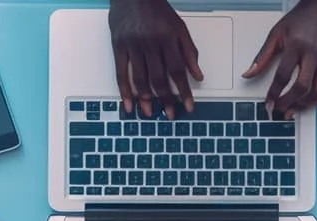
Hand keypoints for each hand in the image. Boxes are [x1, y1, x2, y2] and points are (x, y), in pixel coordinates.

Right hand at [108, 0, 202, 117]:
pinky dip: (125, 90)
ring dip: (146, 98)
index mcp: (168, 38)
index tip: (188, 106)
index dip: (184, 90)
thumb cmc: (157, 9)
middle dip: (166, 99)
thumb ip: (189, 52)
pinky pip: (121, 73)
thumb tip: (198, 75)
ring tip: (150, 112)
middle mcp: (150, 43)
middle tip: (170, 114)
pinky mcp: (118, 46)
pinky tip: (129, 103)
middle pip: (159, 78)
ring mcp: (132, 45)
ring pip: (140, 78)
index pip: (178, 70)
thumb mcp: (180, 27)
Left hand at [242, 0, 316, 118]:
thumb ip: (262, 56)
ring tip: (294, 108)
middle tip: (280, 109)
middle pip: (302, 87)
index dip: (274, 93)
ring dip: (305, 105)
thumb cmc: (299, 20)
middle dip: (289, 102)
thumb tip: (248, 74)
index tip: (269, 103)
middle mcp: (314, 53)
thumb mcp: (276, 34)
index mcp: (297, 45)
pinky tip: (311, 101)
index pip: (283, 76)